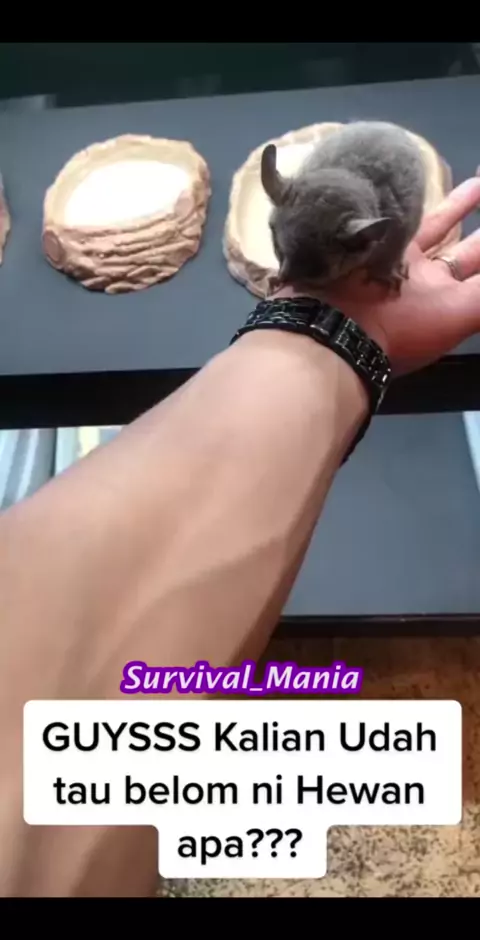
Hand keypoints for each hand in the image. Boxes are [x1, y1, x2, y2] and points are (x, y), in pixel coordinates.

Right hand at [277, 177, 479, 374]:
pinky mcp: (367, 247)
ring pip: (434, 229)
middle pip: (465, 249)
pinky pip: (395, 219)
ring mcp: (395, 263)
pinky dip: (409, 204)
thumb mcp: (460, 313)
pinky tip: (421, 180)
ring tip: (479, 181)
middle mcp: (424, 283)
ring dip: (457, 206)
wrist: (333, 330)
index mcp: (447, 300)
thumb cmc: (401, 328)